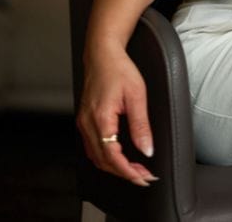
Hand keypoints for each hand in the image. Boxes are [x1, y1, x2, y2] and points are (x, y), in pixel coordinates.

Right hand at [77, 41, 156, 186]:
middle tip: (144, 176)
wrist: (102, 53)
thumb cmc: (119, 68)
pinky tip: (119, 156)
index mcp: (101, 118)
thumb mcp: (137, 94)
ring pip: (96, 157)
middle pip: (103, 161)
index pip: (113, 157)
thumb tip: (147, 149)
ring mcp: (84, 122)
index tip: (143, 177)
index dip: (128, 171)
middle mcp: (88, 123)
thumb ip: (141, 125)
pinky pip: (92, 147)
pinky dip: (106, 157)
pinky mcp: (85, 120)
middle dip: (124, 173)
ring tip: (135, 169)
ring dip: (115, 167)